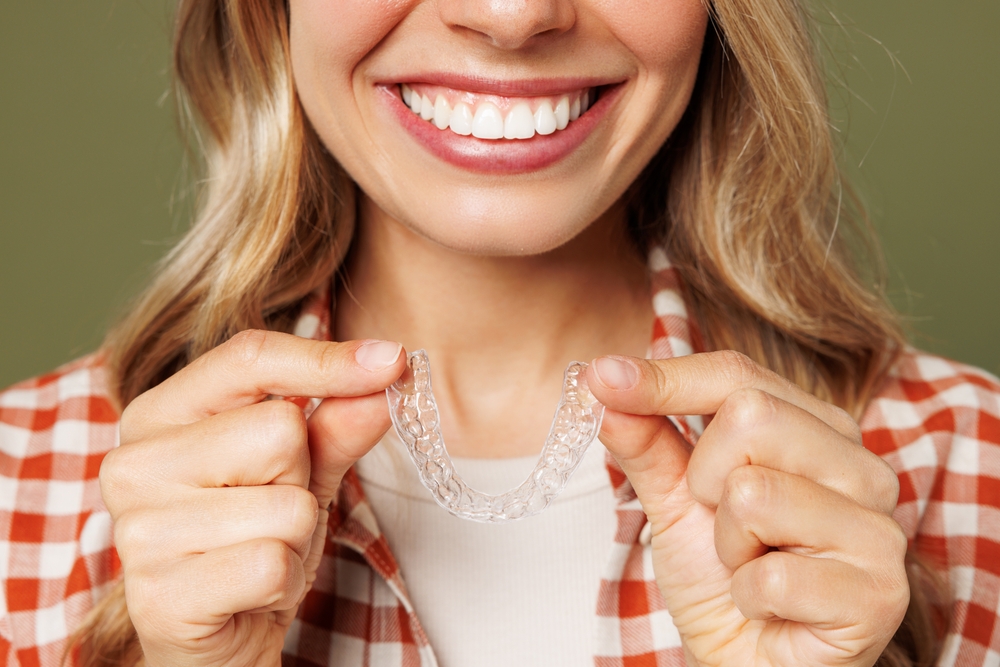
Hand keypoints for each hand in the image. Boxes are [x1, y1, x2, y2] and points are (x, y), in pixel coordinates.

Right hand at [100, 330, 405, 665]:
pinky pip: (272, 564)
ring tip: (262, 552)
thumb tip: (386, 373)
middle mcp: (134, 463)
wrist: (217, 639)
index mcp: (158, 414)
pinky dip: (284, 581)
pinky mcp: (159, 598)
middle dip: (301, 478)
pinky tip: (253, 592)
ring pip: (286, 506)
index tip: (392, 360)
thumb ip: (337, 424)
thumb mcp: (301, 473)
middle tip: (272, 511)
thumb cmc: (252, 540)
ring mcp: (139, 531)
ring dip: (297, 538)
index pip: (248, 357)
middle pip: (279, 430)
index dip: (327, 359)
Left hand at [587, 350, 908, 666]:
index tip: (601, 378)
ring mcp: (877, 529)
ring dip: (727, 545)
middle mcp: (859, 466)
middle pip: (749, 415)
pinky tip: (772, 608)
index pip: (738, 375)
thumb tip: (602, 379)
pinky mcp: (879, 594)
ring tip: (750, 566)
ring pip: (755, 494)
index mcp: (816, 429)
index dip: (664, 378)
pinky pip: (770, 577)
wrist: (746, 662)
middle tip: (720, 524)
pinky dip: (748, 598)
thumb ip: (646, 440)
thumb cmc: (720, 578)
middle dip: (704, 480)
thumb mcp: (673, 499)